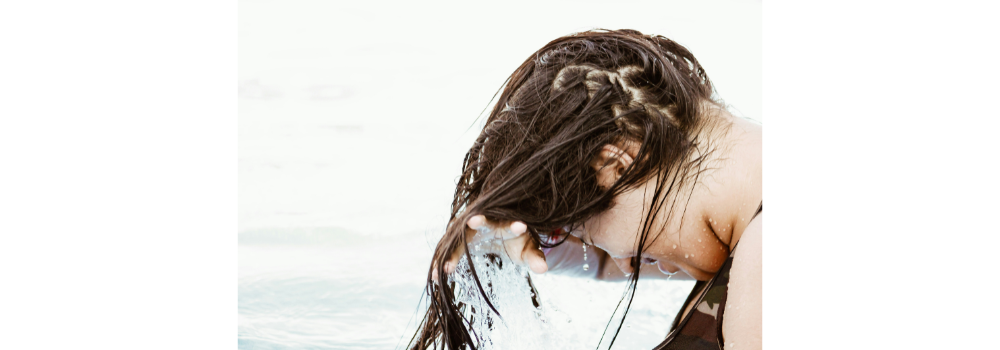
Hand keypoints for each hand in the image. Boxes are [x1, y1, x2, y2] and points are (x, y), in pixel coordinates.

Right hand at [433, 215, 547, 280]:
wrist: (501, 233)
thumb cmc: (518, 242)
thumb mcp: (528, 251)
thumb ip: (535, 258)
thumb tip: (543, 269)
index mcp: (506, 224)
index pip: (510, 223)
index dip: (515, 226)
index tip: (520, 227)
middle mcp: (486, 223)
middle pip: (479, 222)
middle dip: (477, 223)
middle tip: (473, 223)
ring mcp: (469, 230)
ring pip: (458, 239)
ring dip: (449, 254)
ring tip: (442, 271)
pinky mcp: (458, 239)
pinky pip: (449, 250)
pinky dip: (441, 262)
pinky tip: (434, 277)